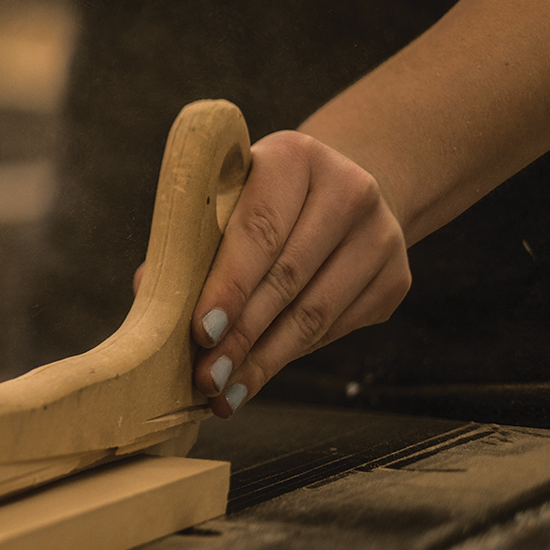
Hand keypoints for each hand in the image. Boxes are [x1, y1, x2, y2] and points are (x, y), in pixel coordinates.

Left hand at [191, 130, 409, 417]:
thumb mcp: (227, 205)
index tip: (200, 331)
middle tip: (206, 377)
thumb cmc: (262, 206)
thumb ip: (190, 245)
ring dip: (264, 360)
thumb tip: (152, 295)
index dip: (229, 285)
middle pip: (287, 277)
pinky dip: (291, 358)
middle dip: (241, 335)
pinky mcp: (397, 277)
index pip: (259, 229)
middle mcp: (349, 189)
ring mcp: (382, 234)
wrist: (340, 196)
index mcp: (295, 158)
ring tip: (225, 392)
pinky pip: (336, 330)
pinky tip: (256, 377)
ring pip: (316, 314)